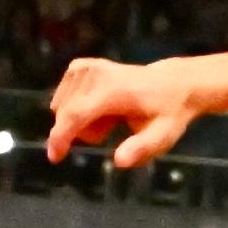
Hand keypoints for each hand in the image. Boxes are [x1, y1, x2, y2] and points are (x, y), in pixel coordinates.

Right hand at [45, 58, 204, 167]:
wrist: (172, 84)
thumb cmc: (167, 112)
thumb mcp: (163, 135)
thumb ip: (142, 149)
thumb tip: (120, 161)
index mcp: (114, 90)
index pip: (76, 114)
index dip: (61, 136)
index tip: (55, 157)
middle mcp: (96, 74)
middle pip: (67, 113)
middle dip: (83, 132)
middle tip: (112, 127)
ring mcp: (86, 67)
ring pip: (64, 107)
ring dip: (84, 121)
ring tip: (112, 117)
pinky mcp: (81, 66)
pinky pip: (65, 97)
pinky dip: (79, 108)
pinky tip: (99, 109)